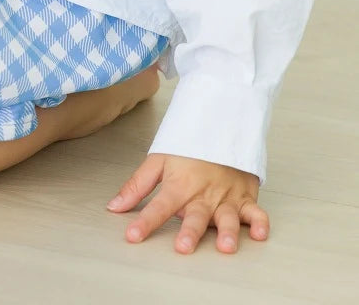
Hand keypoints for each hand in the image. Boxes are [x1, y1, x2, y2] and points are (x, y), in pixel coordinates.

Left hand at [107, 152, 268, 253]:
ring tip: (225, 246)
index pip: (159, 207)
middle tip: (183, 247)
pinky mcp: (245, 198)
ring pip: (228, 217)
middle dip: (190, 232)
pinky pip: (256, 211)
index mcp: (180, 186)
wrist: (218, 126)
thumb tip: (114, 207)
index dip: (144, 222)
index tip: (132, 236)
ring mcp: (226, 198)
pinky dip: (260, 223)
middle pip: (196, 216)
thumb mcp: (158, 161)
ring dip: (228, 232)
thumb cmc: (187, 148)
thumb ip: (137, 186)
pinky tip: (260, 233)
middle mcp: (203, 195)